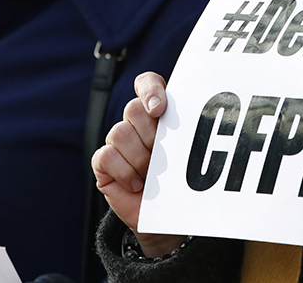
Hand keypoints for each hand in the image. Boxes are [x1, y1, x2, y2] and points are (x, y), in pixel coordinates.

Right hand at [91, 72, 186, 257]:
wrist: (168, 219)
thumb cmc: (182, 182)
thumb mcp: (191, 154)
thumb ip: (189, 131)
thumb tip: (199, 117)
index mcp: (158, 112)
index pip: (147, 83)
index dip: (150, 91)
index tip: (159, 110)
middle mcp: (136, 123)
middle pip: (133, 109)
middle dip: (151, 135)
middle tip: (163, 156)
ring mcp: (118, 141)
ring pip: (119, 132)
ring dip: (140, 158)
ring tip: (153, 174)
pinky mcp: (103, 162)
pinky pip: (107, 156)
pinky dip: (125, 172)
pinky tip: (137, 184)